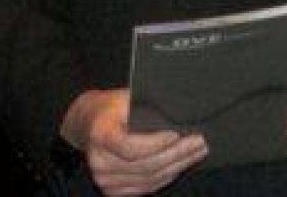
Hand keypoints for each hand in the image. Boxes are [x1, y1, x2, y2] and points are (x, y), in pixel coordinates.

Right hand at [61, 89, 207, 194]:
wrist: (88, 124)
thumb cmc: (110, 108)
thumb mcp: (123, 98)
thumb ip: (143, 107)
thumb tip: (175, 111)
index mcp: (99, 135)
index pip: (130, 147)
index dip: (155, 143)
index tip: (176, 134)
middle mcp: (99, 162)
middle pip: (146, 165)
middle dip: (177, 154)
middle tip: (198, 141)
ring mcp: (106, 180)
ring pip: (150, 178)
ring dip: (178, 166)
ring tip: (197, 152)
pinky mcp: (113, 190)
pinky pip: (147, 187)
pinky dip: (167, 176)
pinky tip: (181, 164)